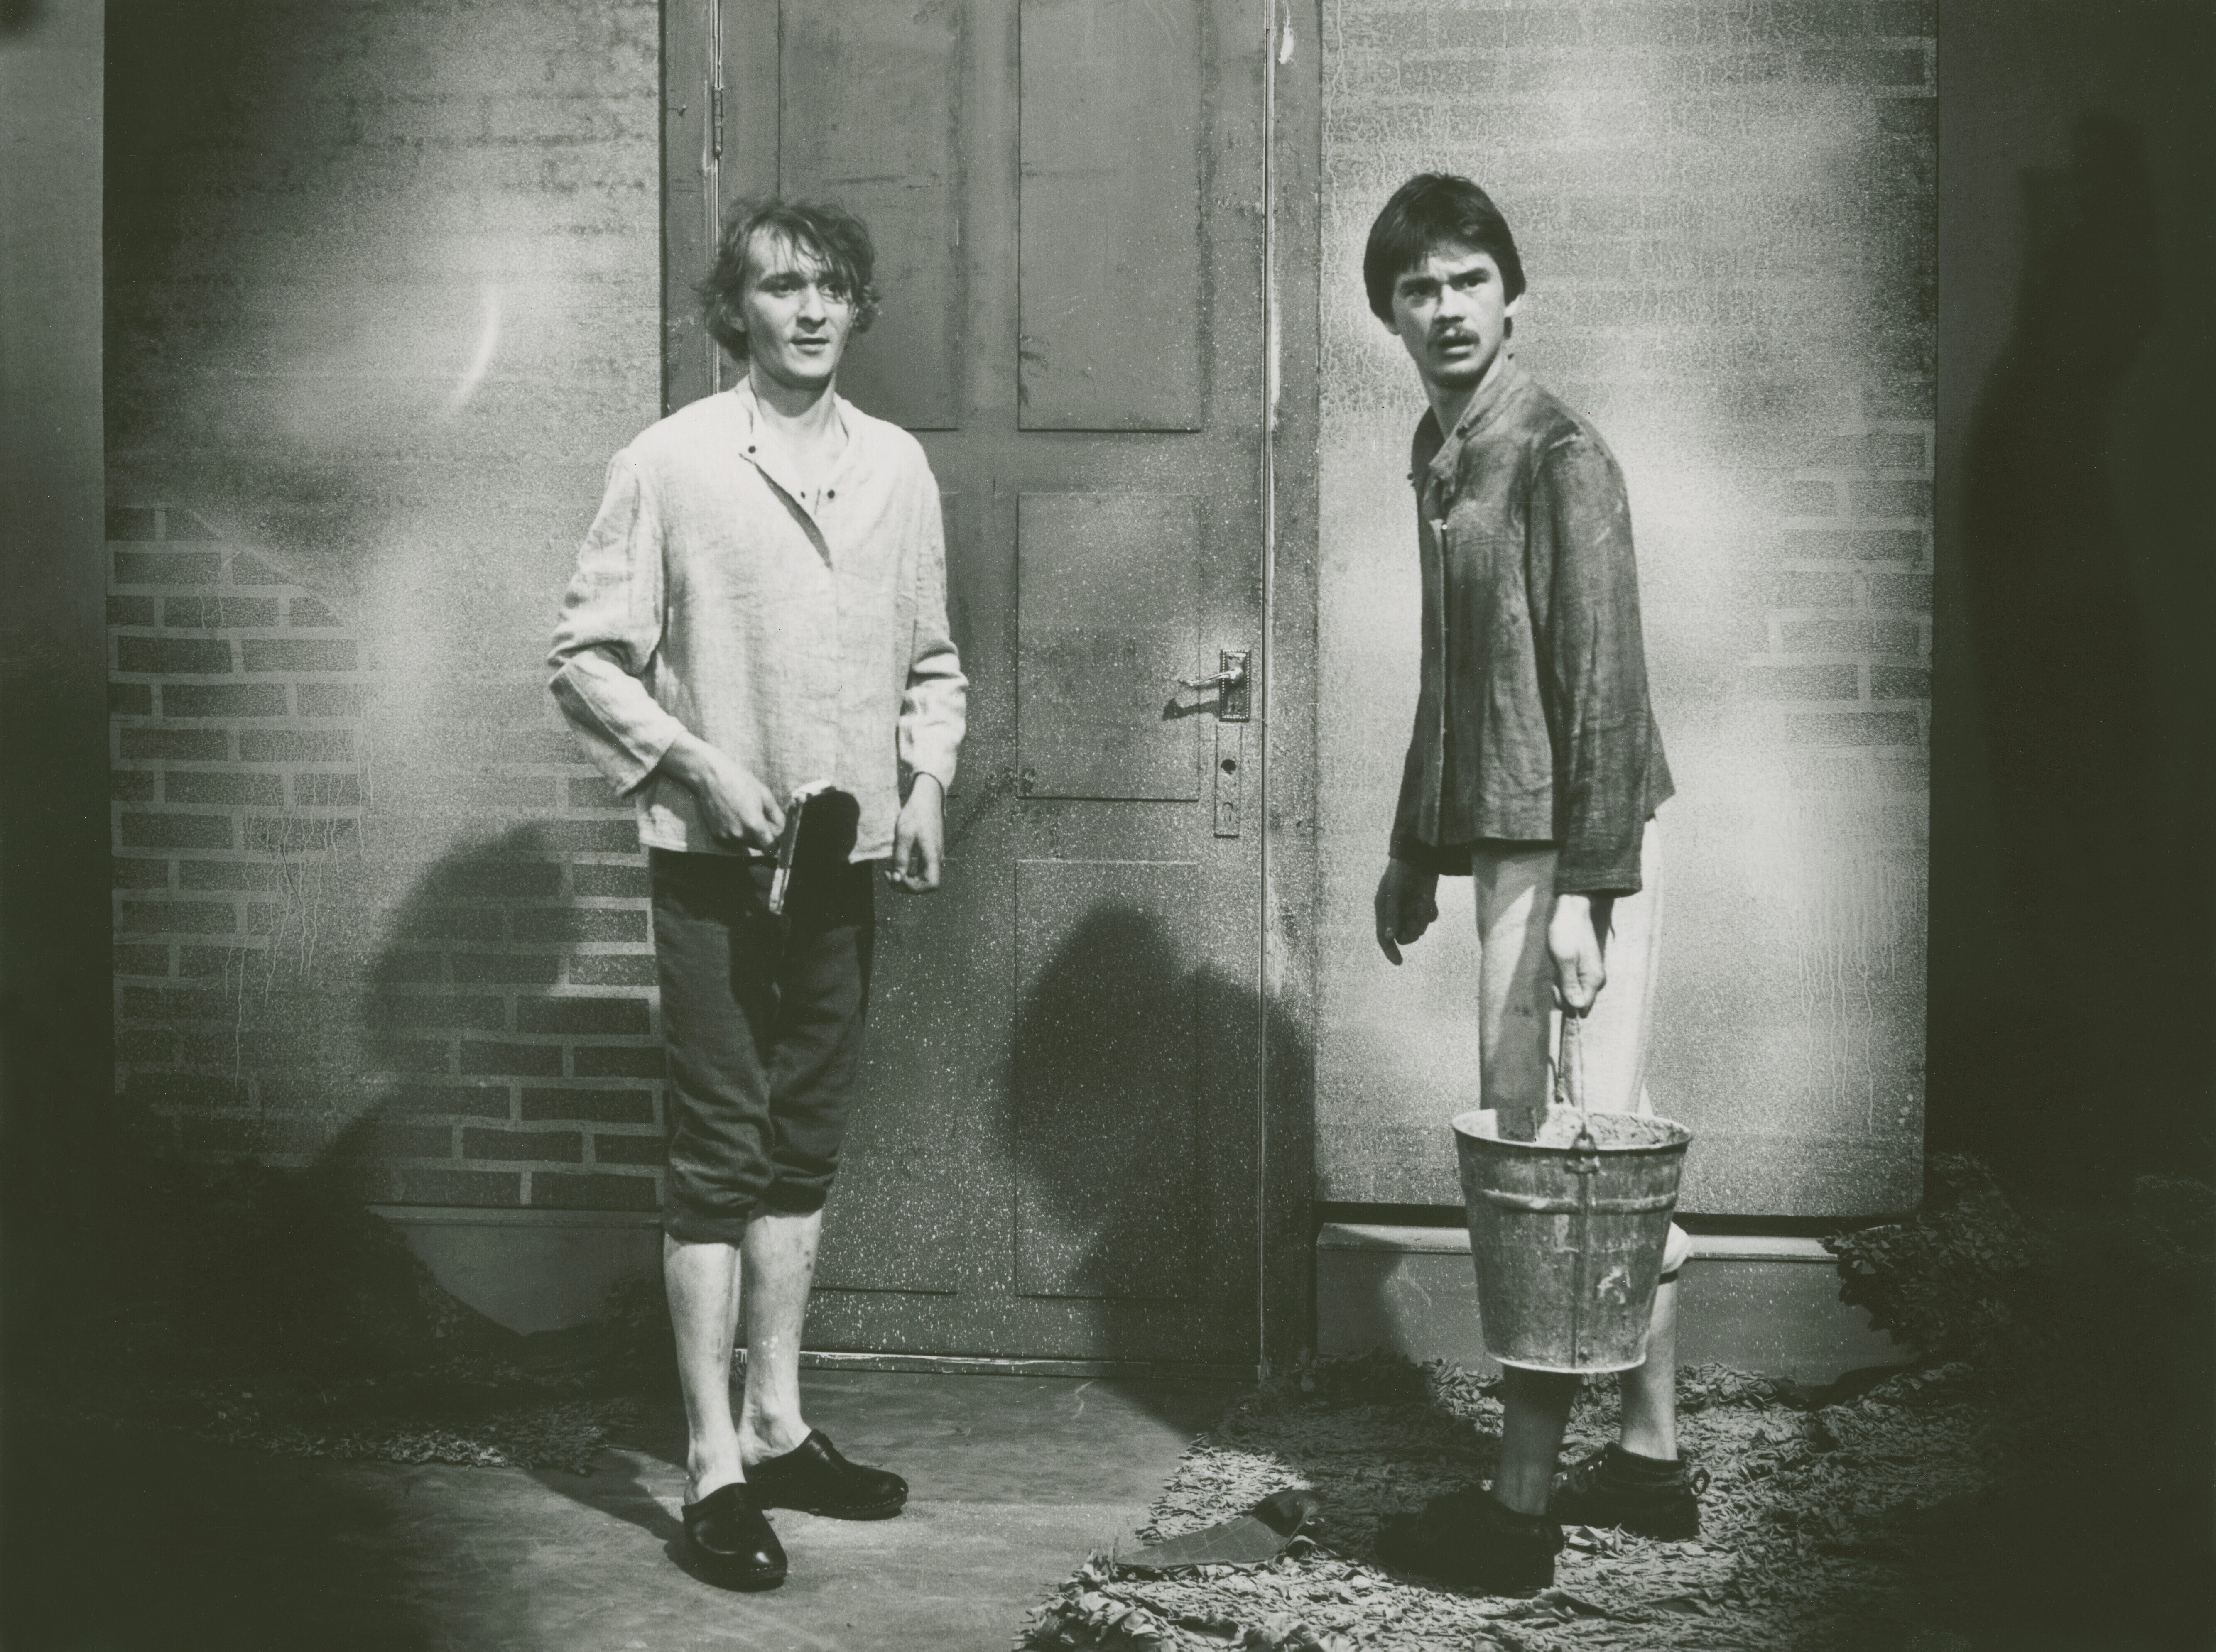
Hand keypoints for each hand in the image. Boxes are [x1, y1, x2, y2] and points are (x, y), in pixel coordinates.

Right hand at [658, 732, 784, 850]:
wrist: (712, 776)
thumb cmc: (740, 781)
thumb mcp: (765, 795)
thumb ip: (777, 817)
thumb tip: (783, 830)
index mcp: (754, 825)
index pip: (771, 848)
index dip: (776, 841)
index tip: (775, 832)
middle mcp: (739, 835)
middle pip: (759, 846)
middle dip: (763, 837)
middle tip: (760, 818)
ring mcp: (726, 836)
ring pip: (745, 844)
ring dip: (750, 836)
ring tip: (745, 814)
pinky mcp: (716, 835)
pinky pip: (733, 841)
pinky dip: (737, 833)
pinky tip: (734, 816)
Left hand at [887, 774, 945, 892]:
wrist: (927, 797)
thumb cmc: (916, 814)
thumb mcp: (904, 836)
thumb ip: (900, 859)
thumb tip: (897, 880)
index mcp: (933, 856)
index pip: (931, 885)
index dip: (913, 887)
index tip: (897, 876)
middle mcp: (937, 858)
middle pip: (925, 884)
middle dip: (905, 885)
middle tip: (888, 874)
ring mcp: (934, 855)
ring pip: (922, 878)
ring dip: (906, 879)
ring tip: (889, 870)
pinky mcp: (930, 851)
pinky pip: (921, 869)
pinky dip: (909, 871)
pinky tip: (896, 863)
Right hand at [1374, 859, 1438, 964]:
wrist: (1420, 856)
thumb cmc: (1401, 872)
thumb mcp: (1394, 893)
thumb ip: (1392, 915)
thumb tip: (1390, 937)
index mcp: (1383, 910)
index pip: (1384, 937)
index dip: (1390, 951)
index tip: (1399, 962)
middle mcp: (1397, 913)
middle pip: (1403, 937)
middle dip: (1411, 931)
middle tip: (1416, 922)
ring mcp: (1411, 910)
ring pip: (1418, 929)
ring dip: (1421, 919)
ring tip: (1421, 902)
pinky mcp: (1424, 906)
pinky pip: (1428, 919)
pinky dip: (1429, 912)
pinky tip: (1427, 899)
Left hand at [1548, 893, 1607, 1011]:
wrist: (1571, 911)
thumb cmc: (1565, 933)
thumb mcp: (1563, 960)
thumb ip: (1570, 985)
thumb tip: (1576, 1009)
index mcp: (1593, 981)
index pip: (1581, 1009)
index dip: (1566, 1003)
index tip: (1556, 986)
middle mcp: (1595, 981)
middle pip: (1577, 1003)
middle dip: (1562, 993)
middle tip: (1555, 973)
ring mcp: (1590, 975)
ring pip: (1572, 992)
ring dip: (1561, 983)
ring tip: (1557, 965)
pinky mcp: (1584, 969)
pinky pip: (1572, 982)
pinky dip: (1562, 976)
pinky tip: (1559, 963)